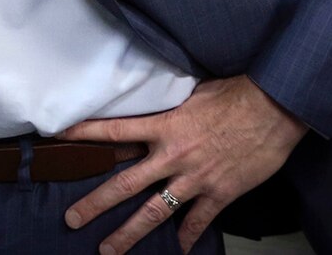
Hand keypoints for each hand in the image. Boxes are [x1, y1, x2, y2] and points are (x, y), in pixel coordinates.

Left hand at [59, 75, 306, 252]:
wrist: (273, 109)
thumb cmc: (235, 94)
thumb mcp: (193, 92)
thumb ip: (170, 105)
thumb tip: (153, 103)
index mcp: (165, 126)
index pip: (115, 131)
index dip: (85, 134)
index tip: (58, 138)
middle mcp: (173, 156)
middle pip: (126, 184)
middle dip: (96, 203)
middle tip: (72, 219)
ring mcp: (195, 179)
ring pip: (154, 211)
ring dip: (129, 233)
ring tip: (107, 250)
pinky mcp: (219, 194)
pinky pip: (198, 221)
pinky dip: (187, 237)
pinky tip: (177, 249)